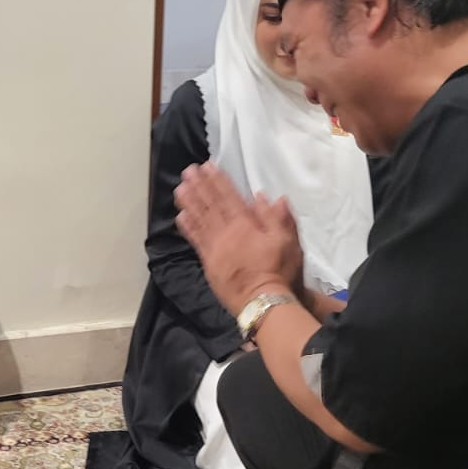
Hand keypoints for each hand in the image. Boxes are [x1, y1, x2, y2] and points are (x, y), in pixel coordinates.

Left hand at [175, 163, 302, 311]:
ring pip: (199, 220)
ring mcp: (214, 248)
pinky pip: (195, 241)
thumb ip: (276, 217)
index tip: (207, 166)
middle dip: (199, 186)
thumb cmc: (279, 270)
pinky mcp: (208, 263)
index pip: (229, 197)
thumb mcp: (287, 241)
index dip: (217, 180)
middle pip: (210, 205)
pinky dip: (188, 227)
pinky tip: (181, 216)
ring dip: (189, 202)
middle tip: (188, 171)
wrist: (263, 302)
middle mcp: (226, 233)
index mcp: (245, 224)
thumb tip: (265, 196)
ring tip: (179, 188)